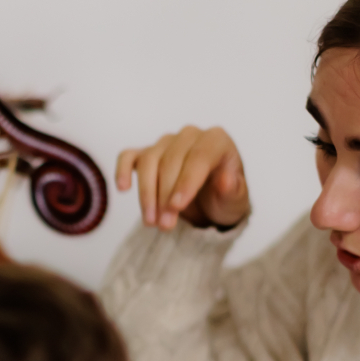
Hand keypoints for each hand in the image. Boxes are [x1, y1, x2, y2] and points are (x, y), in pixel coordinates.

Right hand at [115, 126, 249, 230]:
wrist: (211, 204)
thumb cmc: (225, 198)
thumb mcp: (236, 201)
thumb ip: (234, 190)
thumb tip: (225, 180)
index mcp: (217, 141)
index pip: (199, 156)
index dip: (186, 181)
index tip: (177, 207)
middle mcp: (191, 136)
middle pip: (171, 160)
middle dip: (165, 195)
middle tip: (165, 225)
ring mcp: (167, 143)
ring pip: (149, 160)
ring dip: (146, 193)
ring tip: (151, 221)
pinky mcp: (147, 154)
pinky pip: (129, 156)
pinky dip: (122, 170)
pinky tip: (123, 188)